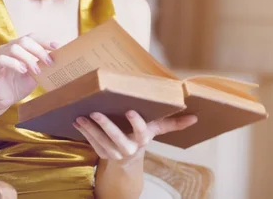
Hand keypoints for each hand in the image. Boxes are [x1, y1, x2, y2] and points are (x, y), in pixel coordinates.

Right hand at [0, 34, 57, 111]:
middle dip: (39, 50)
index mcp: (19, 47)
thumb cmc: (19, 86)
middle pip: (24, 40)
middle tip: (49, 62)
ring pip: (14, 48)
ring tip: (36, 70)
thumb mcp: (35, 75)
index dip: (45, 41)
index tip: (58, 47)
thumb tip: (61, 60)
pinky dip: (15, 64)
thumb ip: (43, 66)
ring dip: (28, 59)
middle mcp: (8, 48)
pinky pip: (2, 59)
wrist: (3, 101)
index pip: (32, 37)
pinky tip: (23, 71)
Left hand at [73, 111, 196, 167]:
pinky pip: (92, 145)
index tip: (130, 111)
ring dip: (90, 130)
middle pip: (117, 139)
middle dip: (106, 126)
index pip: (141, 132)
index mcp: (142, 140)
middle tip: (96, 112)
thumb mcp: (156, 130)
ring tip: (81, 116)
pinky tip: (78, 122)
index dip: (136, 123)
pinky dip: (85, 134)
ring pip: (101, 142)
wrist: (129, 160)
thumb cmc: (142, 137)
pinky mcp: (102, 154)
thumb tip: (194, 117)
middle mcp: (129, 149)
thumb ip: (172, 124)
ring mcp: (114, 153)